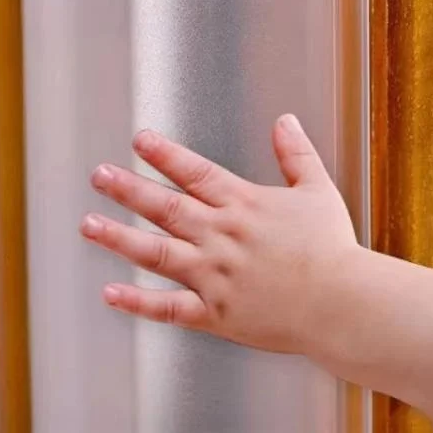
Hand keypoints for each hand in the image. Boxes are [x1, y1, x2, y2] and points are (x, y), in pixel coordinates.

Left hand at [80, 114, 360, 357]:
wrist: (343, 304)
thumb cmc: (332, 249)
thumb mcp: (317, 190)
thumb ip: (296, 154)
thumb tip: (285, 120)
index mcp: (244, 205)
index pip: (195, 172)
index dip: (164, 155)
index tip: (138, 141)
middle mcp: (222, 236)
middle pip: (165, 208)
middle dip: (128, 189)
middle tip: (99, 176)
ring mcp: (214, 275)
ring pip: (156, 253)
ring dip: (119, 238)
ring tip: (89, 225)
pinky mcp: (215, 312)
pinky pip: (169, 308)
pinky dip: (137, 302)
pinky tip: (110, 293)